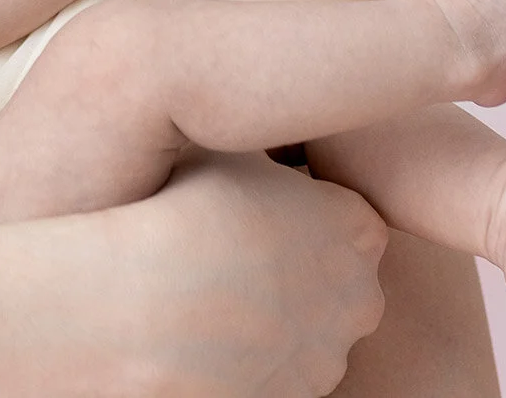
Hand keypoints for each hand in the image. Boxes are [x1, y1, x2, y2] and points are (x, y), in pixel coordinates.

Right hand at [106, 152, 389, 396]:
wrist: (147, 308)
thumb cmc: (185, 213)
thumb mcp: (231, 147)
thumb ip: (264, 151)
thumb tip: (250, 132)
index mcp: (357, 227)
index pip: (346, 216)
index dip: (297, 208)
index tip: (253, 205)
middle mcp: (359, 298)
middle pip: (333, 278)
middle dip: (292, 268)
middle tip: (226, 247)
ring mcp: (327, 359)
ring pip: (303, 332)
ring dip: (267, 317)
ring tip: (199, 290)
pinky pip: (272, 373)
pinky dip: (242, 357)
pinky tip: (195, 329)